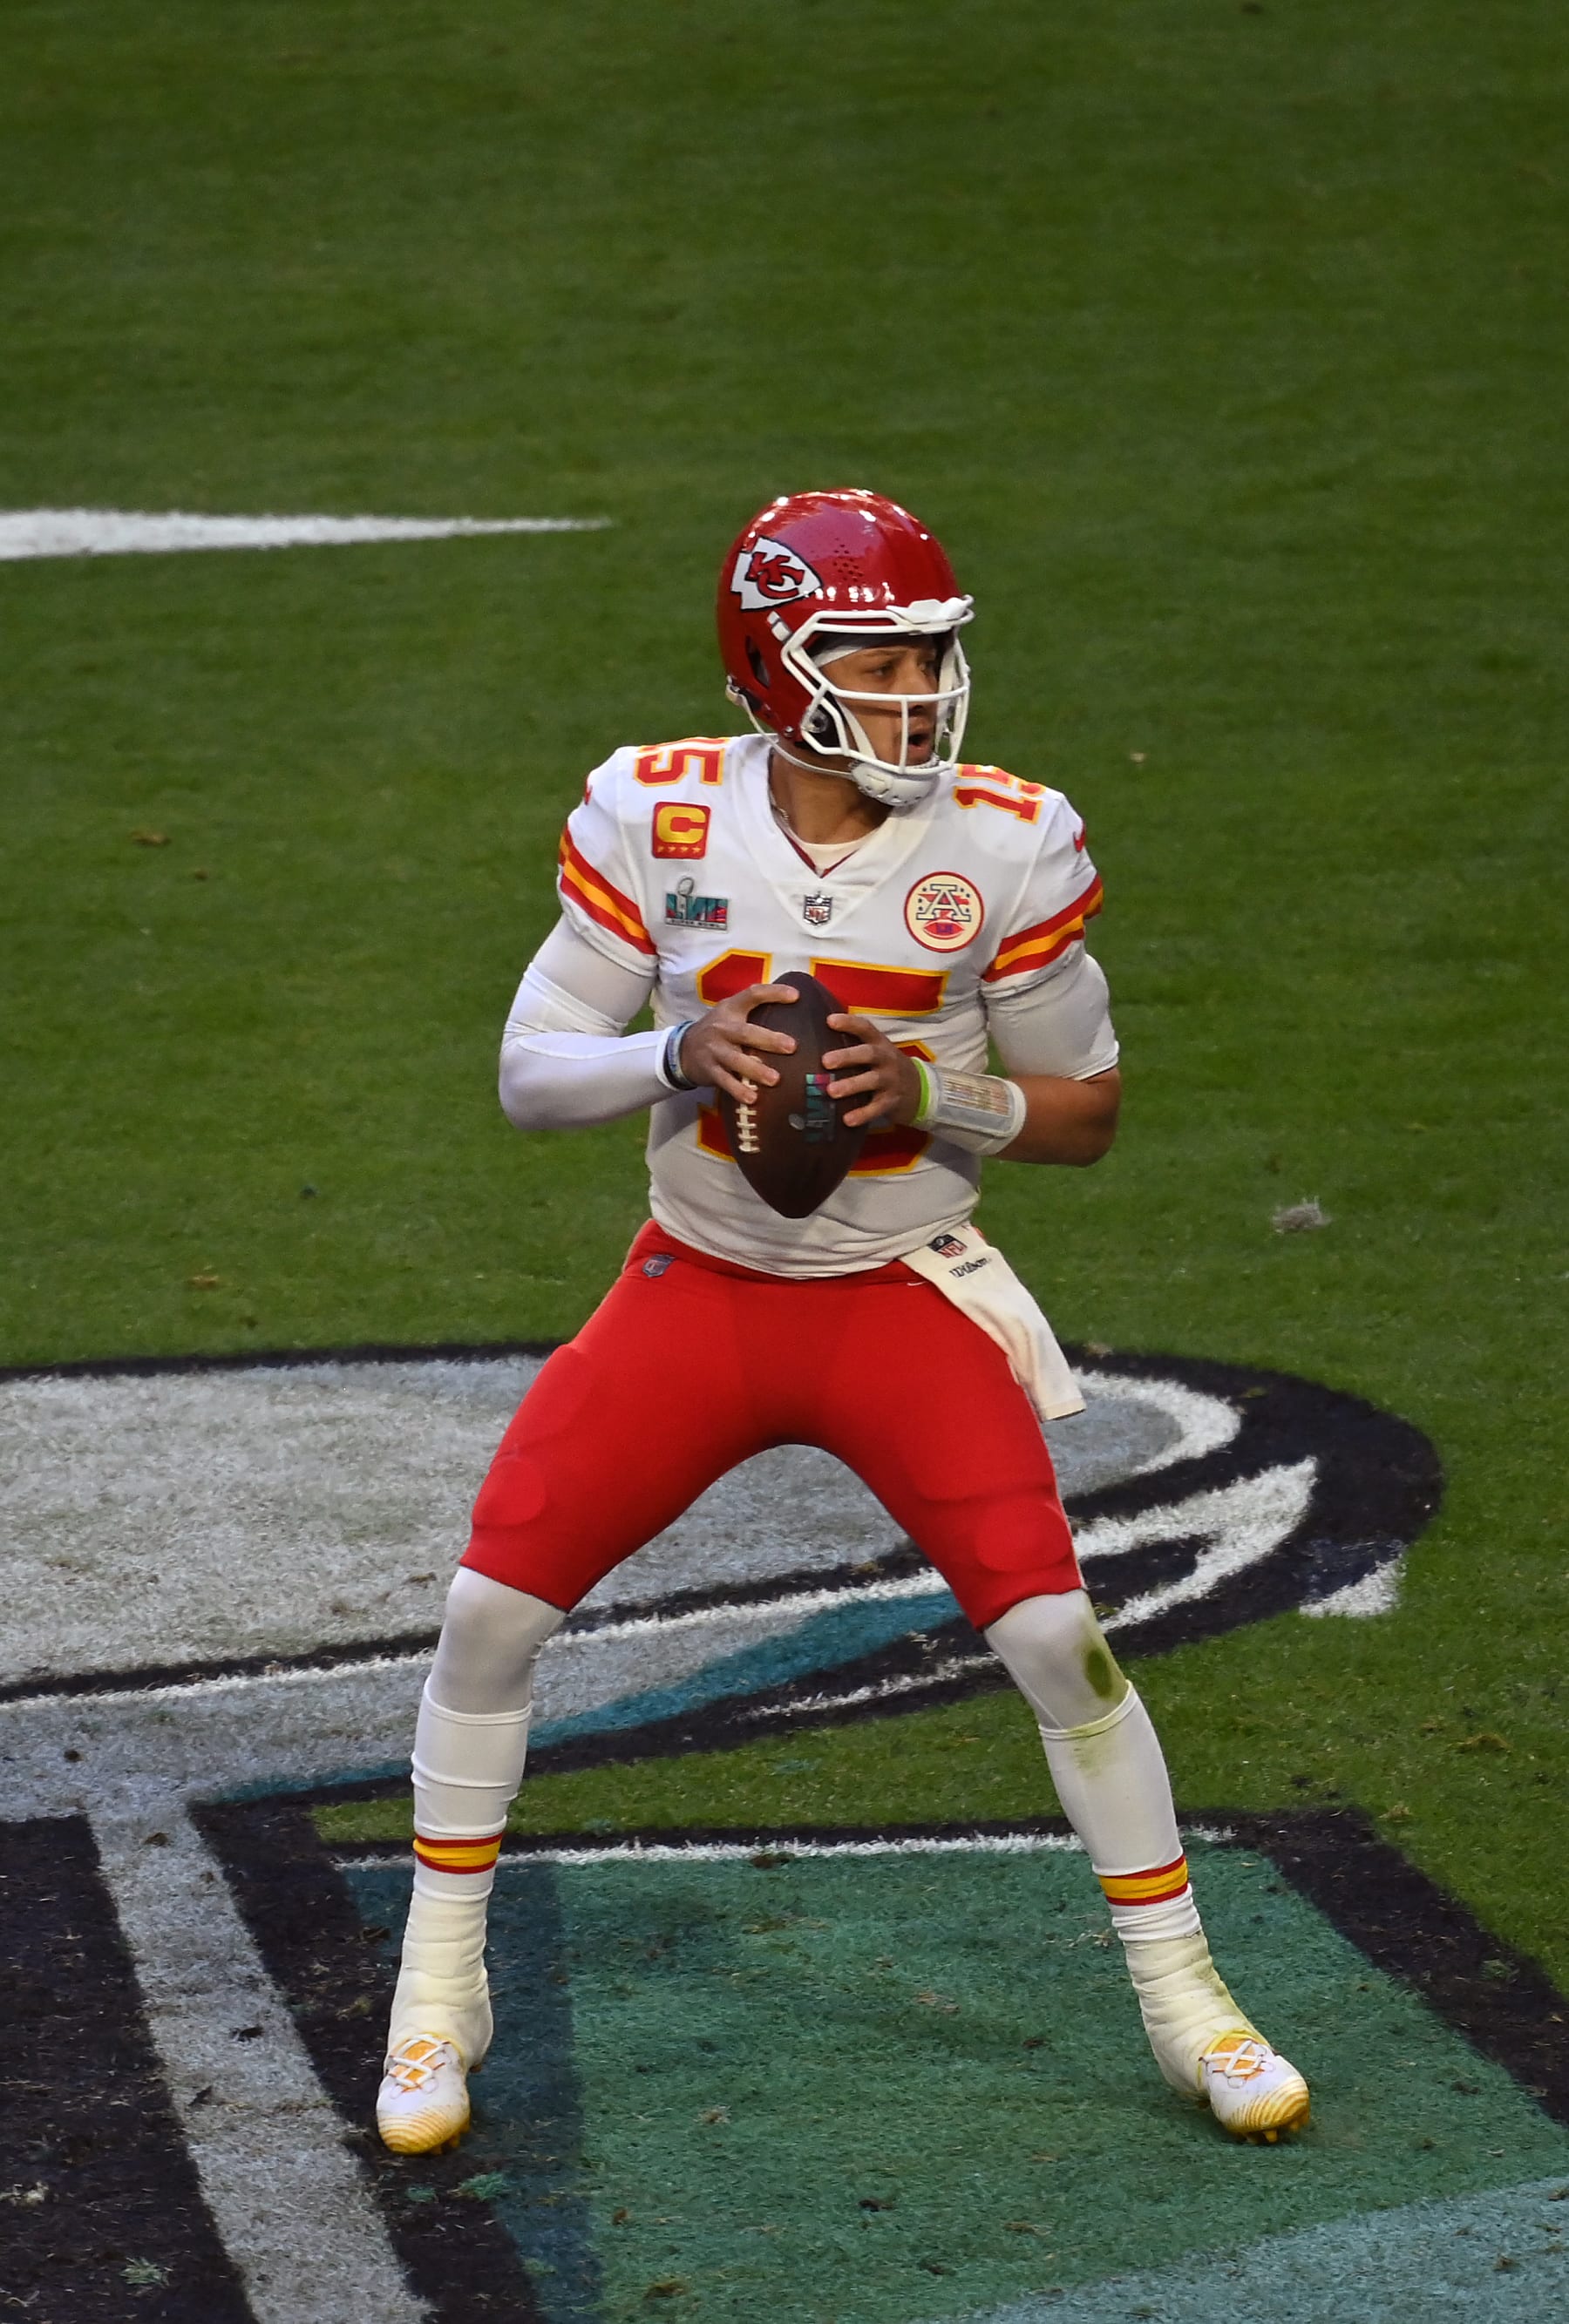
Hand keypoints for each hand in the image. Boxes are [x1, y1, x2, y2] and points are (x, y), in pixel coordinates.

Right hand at [676, 983, 799, 1103]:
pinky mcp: (709, 1070)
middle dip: (769, 1040)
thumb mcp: (731, 1013)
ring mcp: (715, 1050)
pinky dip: (738, 1090)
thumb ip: (755, 1010)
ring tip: (775, 1080)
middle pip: (746, 1033)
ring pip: (736, 1060)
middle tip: (791, 1047)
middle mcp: (722, 1028)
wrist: (682, 1049)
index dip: (773, 993)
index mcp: (731, 1009)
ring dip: (756, 1070)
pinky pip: (725, 1081)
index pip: (752, 994)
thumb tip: (796, 1007)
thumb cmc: (719, 1030)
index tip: (796, 995)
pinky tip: (752, 1099)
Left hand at [822, 1013, 922, 1129]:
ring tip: (831, 1091)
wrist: (919, 1088)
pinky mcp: (892, 1101)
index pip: (865, 1028)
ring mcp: (891, 1080)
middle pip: (868, 1053)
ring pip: (872, 1080)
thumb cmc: (884, 1066)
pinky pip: (877, 1108)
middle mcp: (886, 1058)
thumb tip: (811, 1039)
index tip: (829, 1021)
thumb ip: (853, 1045)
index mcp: (879, 1043)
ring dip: (851, 1085)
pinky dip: (863, 1114)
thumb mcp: (875, 1051)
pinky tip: (847, 1120)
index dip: (849, 1023)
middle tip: (825, 1061)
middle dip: (847, 1056)